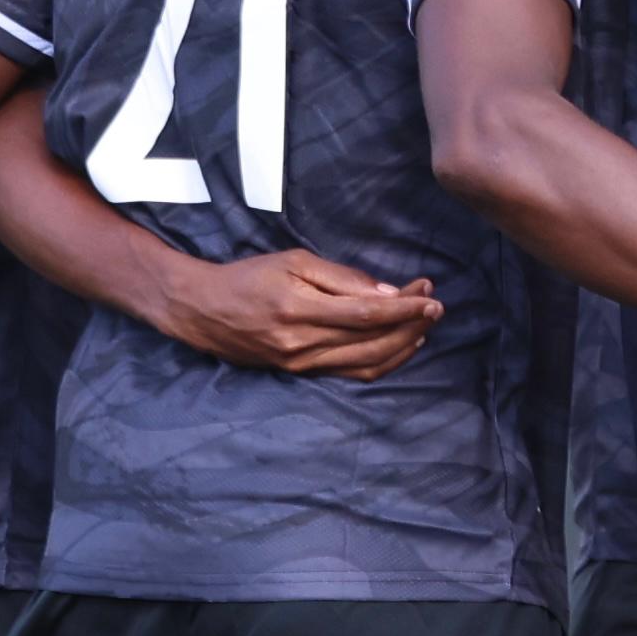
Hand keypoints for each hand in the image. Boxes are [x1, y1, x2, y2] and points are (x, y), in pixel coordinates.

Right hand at [155, 248, 444, 377]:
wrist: (202, 309)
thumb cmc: (248, 277)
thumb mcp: (293, 261)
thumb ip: (342, 279)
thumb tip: (388, 294)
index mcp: (300, 309)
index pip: (367, 314)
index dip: (405, 309)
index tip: (431, 298)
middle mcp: (303, 343)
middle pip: (373, 341)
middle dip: (411, 324)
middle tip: (434, 306)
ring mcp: (302, 363)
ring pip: (367, 363)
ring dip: (403, 345)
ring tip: (423, 324)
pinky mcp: (301, 373)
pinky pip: (352, 373)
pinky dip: (383, 362)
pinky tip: (401, 345)